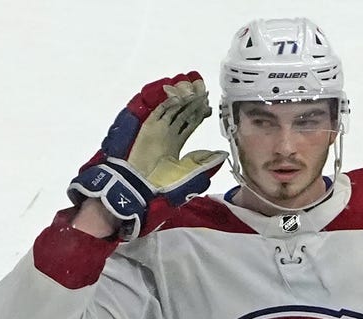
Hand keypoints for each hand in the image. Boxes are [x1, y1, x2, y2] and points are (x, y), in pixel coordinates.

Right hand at [68, 72, 227, 240]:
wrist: (140, 188)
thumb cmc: (162, 184)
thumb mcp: (189, 174)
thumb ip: (204, 163)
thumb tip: (222, 154)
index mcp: (176, 141)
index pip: (190, 122)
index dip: (199, 112)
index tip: (209, 104)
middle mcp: (167, 132)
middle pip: (182, 111)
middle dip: (193, 100)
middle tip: (202, 88)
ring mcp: (156, 128)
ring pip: (171, 108)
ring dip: (181, 97)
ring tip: (193, 87)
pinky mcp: (146, 127)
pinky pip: (156, 111)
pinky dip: (166, 103)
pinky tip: (176, 95)